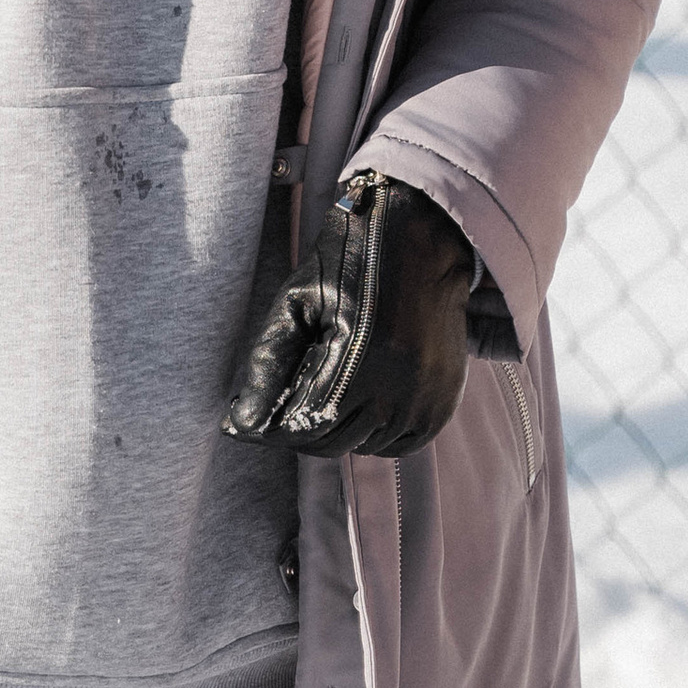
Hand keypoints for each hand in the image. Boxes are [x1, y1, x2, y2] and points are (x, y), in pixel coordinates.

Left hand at [222, 174, 473, 458]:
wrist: (417, 241)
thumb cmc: (346, 265)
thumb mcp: (296, 304)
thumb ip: (267, 366)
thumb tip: (241, 425)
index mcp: (358, 360)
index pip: (303, 428)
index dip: (273, 427)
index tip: (254, 417)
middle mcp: (399, 388)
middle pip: (334, 443)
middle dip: (300, 430)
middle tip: (286, 403)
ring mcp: (428, 399)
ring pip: (366, 446)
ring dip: (339, 431)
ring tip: (326, 389)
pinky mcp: (445, 401)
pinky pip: (402, 443)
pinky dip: (376, 433)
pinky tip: (361, 399)